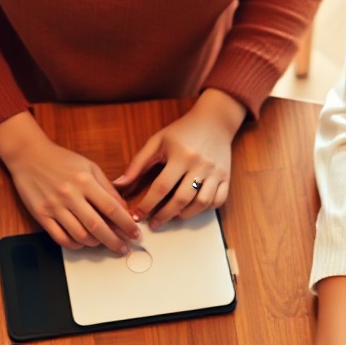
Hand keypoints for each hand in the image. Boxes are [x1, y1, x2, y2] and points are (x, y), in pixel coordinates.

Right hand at [0, 113, 140, 252]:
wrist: (29, 155)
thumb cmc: (61, 160)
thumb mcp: (89, 167)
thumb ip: (107, 187)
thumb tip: (124, 208)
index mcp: (85, 181)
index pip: (111, 208)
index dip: (126, 224)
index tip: (136, 234)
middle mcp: (70, 195)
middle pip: (97, 226)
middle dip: (114, 241)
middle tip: (124, 248)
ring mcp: (54, 207)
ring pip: (79, 235)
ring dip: (95, 244)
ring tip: (103, 244)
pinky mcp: (41, 215)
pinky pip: (60, 238)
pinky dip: (74, 245)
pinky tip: (82, 243)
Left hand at [114, 89, 243, 224]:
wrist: (215, 121)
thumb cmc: (182, 131)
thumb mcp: (157, 141)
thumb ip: (138, 163)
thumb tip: (119, 184)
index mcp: (180, 155)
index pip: (161, 186)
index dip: (147, 204)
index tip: (137, 216)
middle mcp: (200, 165)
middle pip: (181, 198)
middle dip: (165, 215)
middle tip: (154, 224)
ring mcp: (215, 172)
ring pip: (202, 203)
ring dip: (185, 215)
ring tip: (172, 217)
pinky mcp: (226, 177)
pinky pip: (218, 200)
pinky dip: (205, 209)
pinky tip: (192, 208)